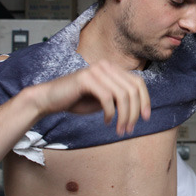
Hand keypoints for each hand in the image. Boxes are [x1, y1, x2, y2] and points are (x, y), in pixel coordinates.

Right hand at [28, 60, 150, 134]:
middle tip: (129, 129)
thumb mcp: (104, 99)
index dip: (145, 100)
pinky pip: (107, 98)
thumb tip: (140, 106)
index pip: (139, 82)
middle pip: (133, 89)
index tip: (146, 118)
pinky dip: (110, 113)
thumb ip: (120, 98)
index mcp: (113, 69)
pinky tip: (106, 121)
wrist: (49, 99)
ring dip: (124, 116)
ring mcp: (96, 70)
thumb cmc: (77, 100)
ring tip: (120, 130)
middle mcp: (106, 66)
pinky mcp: (86, 79)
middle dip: (134, 112)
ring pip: (123, 95)